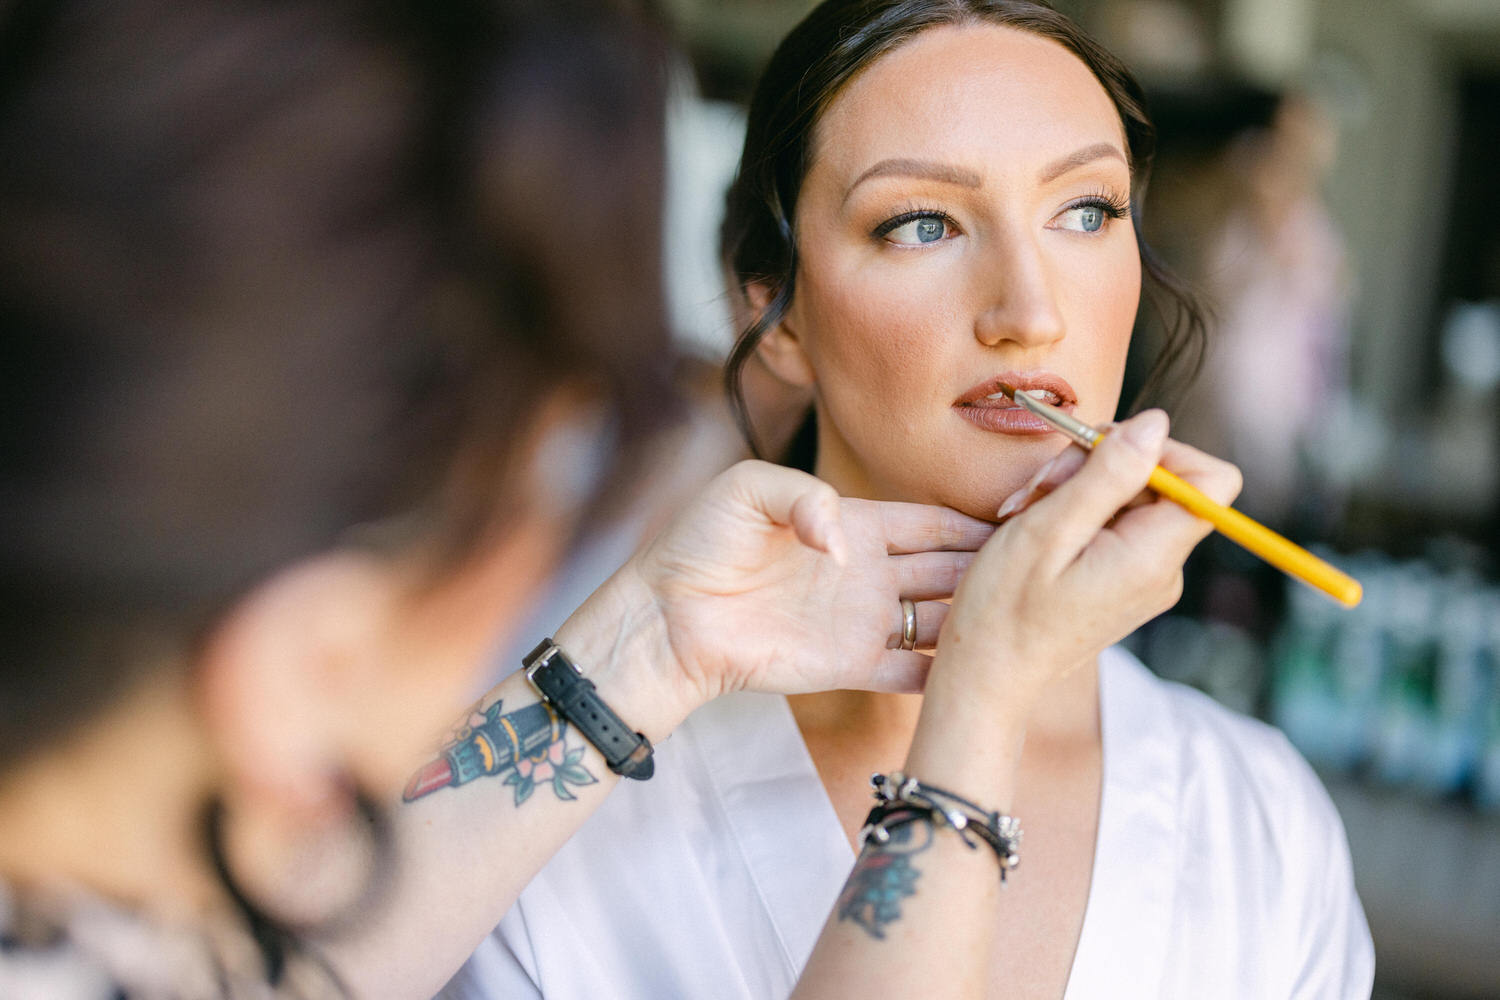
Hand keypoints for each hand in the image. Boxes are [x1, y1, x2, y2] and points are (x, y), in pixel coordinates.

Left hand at [561, 460, 992, 735]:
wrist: (666, 617)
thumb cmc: (700, 544)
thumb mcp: (747, 489)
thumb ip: (805, 497)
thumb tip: (847, 542)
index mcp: (853, 524)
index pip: (931, 523)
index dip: (973, 523)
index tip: (1024, 519)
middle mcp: (867, 573)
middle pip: (948, 570)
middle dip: (991, 570)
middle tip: (1045, 570)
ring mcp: (860, 621)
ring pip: (938, 621)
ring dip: (977, 619)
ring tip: (1027, 618)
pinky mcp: (847, 666)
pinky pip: (908, 672)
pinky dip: (943, 673)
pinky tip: (984, 668)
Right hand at [929, 410, 1241, 725]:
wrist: (986, 674)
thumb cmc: (1004, 608)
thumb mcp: (1047, 529)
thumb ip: (1107, 474)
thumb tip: (1155, 424)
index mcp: (1153, 557)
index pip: (1211, 480)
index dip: (1164, 451)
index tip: (1103, 454)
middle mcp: (1163, 569)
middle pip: (1161, 481)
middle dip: (1100, 467)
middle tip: (1039, 487)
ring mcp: (1145, 577)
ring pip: (1131, 499)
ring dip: (1077, 489)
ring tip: (1025, 513)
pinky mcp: (1124, 581)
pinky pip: (1115, 526)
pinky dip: (1074, 514)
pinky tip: (1035, 529)